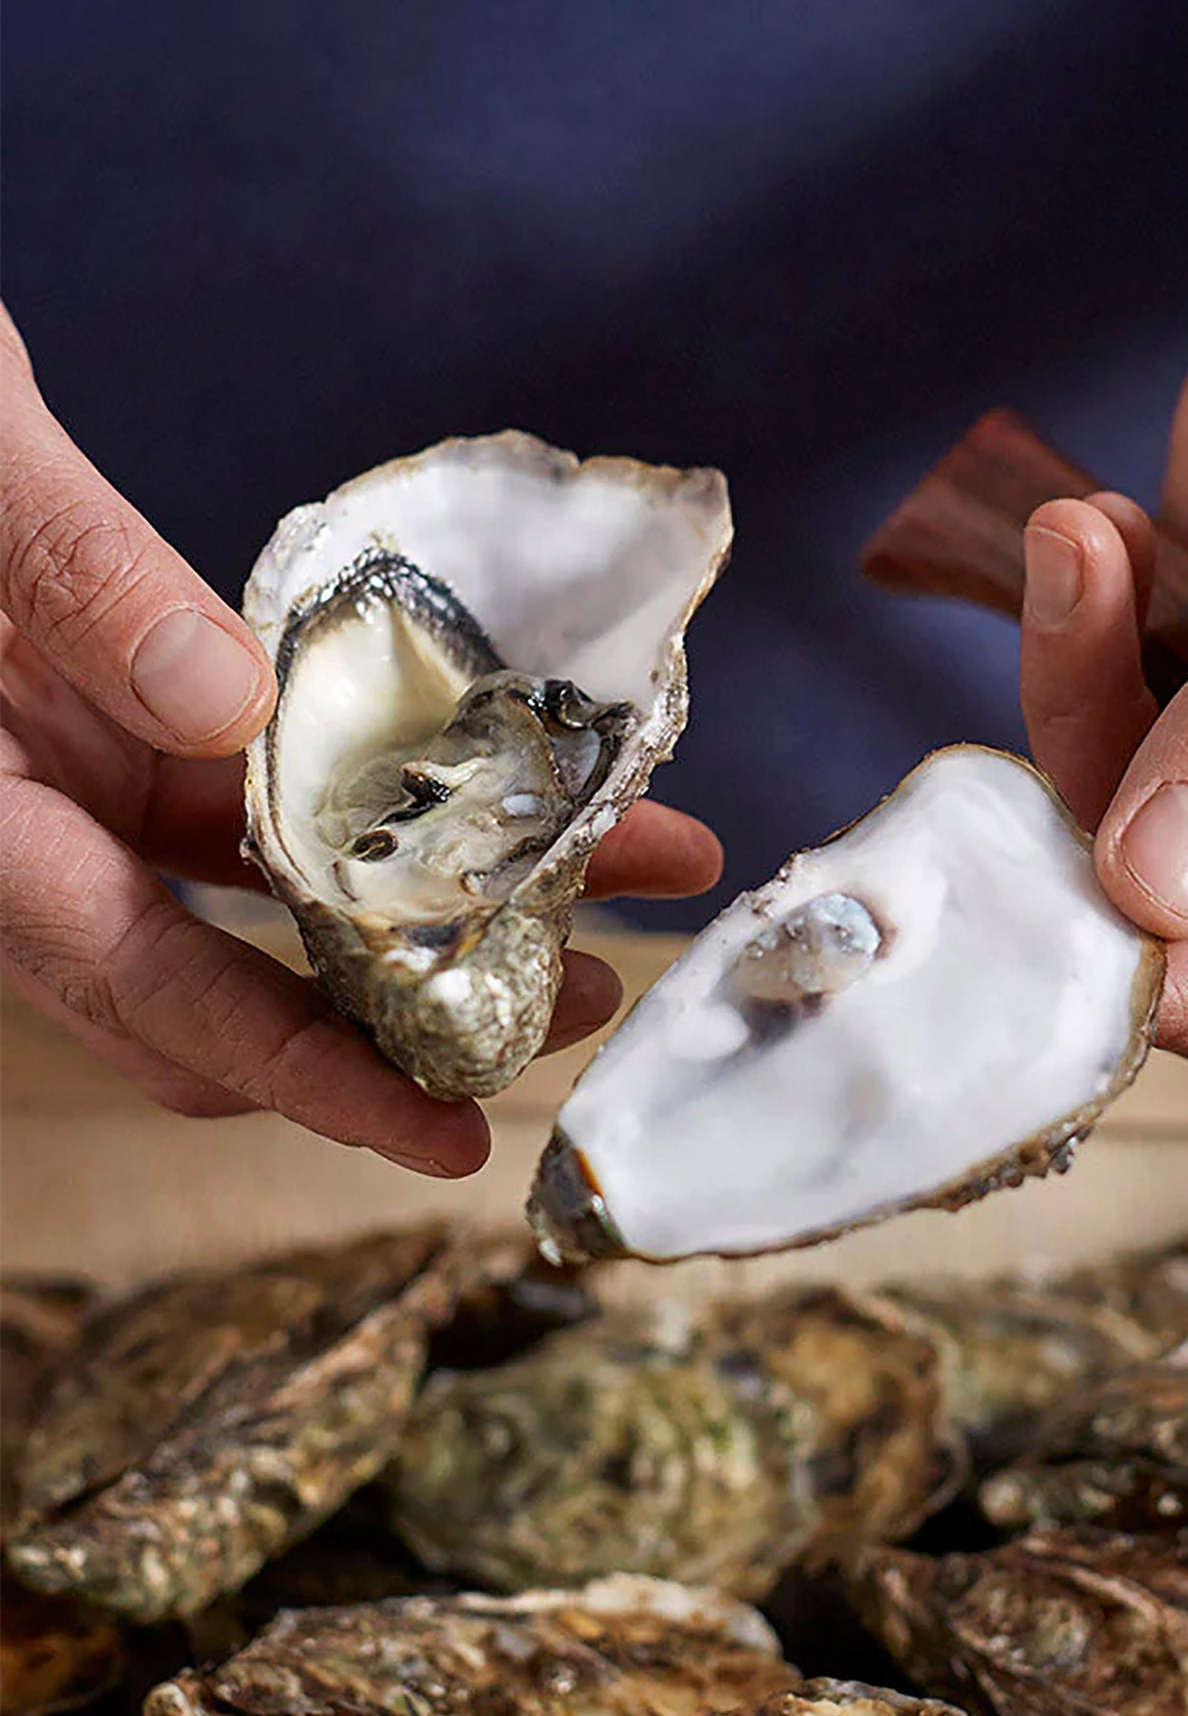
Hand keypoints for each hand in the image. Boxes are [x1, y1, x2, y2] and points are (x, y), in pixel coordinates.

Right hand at [0, 306, 721, 1171]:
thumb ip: (79, 581)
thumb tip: (223, 696)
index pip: (159, 992)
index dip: (315, 1077)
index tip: (446, 1135)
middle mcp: (34, 835)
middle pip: (242, 982)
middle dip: (418, 1008)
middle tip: (581, 992)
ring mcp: (80, 789)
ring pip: (273, 893)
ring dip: (433, 896)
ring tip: (602, 868)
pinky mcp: (117, 738)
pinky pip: (258, 806)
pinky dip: (371, 807)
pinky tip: (484, 781)